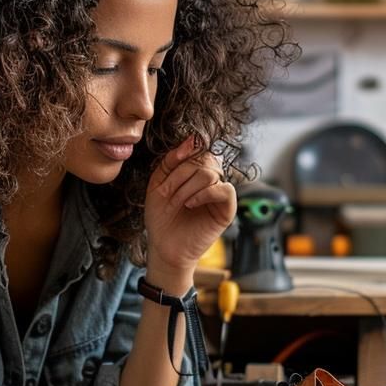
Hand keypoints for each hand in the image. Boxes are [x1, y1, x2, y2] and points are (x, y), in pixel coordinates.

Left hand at [145, 137, 234, 287]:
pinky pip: (224, 190)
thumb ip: (171, 160)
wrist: (163, 246)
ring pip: (210, 174)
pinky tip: (190, 204)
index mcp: (196, 173)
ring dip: (187, 187)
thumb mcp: (158, 183)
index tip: (169, 170)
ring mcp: (220, 195)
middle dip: (180, 175)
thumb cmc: (161, 217)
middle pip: (203, 160)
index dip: (182, 155)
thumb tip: (192, 139)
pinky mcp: (227, 210)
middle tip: (167, 193)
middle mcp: (211, 181)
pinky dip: (204, 194)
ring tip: (177, 202)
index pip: (197, 150)